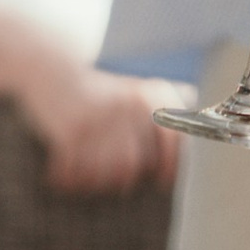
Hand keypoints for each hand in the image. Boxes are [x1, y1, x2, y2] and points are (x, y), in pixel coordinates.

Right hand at [18, 60, 186, 194]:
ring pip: (109, 173)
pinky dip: (70, 179)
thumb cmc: (96, 88)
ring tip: (85, 176)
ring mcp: (101, 117)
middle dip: (122, 179)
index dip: (169, 168)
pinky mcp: (73, 130)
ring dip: (95, 181)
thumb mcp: (132, 89)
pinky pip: (79, 171)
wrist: (49, 66)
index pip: (172, 140)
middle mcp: (129, 104)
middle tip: (108, 180)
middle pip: (135, 165)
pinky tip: (63, 175)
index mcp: (149, 95)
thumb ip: (163, 106)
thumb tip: (200, 121)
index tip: (162, 183)